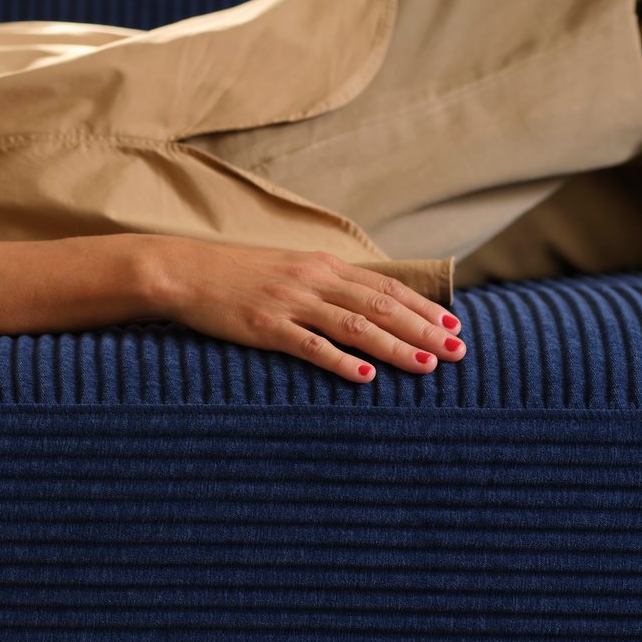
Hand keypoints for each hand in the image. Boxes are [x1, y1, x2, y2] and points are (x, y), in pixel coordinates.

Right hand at [141, 237, 464, 382]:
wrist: (184, 271)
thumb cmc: (235, 277)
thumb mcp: (288, 271)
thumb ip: (324, 287)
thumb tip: (362, 306)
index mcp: (323, 266)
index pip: (385, 287)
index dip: (422, 307)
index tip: (453, 325)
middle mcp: (314, 280)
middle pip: (381, 306)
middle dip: (423, 329)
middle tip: (457, 351)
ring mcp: (290, 302)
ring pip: (355, 325)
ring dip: (396, 346)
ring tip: (427, 365)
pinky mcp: (266, 325)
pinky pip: (310, 345)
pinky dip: (340, 360)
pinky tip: (365, 375)